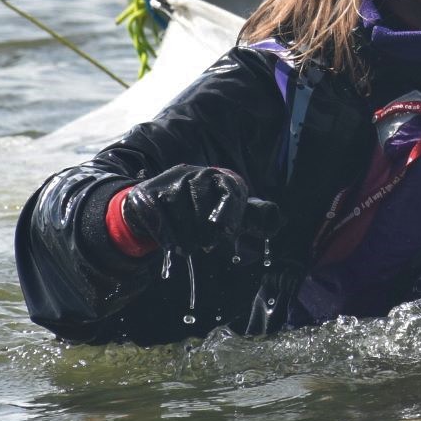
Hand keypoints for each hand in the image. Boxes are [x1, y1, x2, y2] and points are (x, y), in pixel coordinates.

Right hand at [115, 167, 281, 266]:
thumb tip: (272, 220)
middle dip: (206, 233)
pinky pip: (162, 220)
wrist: (151, 203)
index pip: (229, 192)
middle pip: (204, 208)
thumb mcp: (221, 207)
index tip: (228, 233)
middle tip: (207, 246)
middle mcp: (192, 173)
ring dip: (187, 238)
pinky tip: (172, 244)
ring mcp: (169, 182)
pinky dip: (168, 238)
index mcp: (215, 176)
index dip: (230, 214)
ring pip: (182, 217)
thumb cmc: (195, 209)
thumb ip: (246, 214)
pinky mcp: (148, 194)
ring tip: (189, 246)